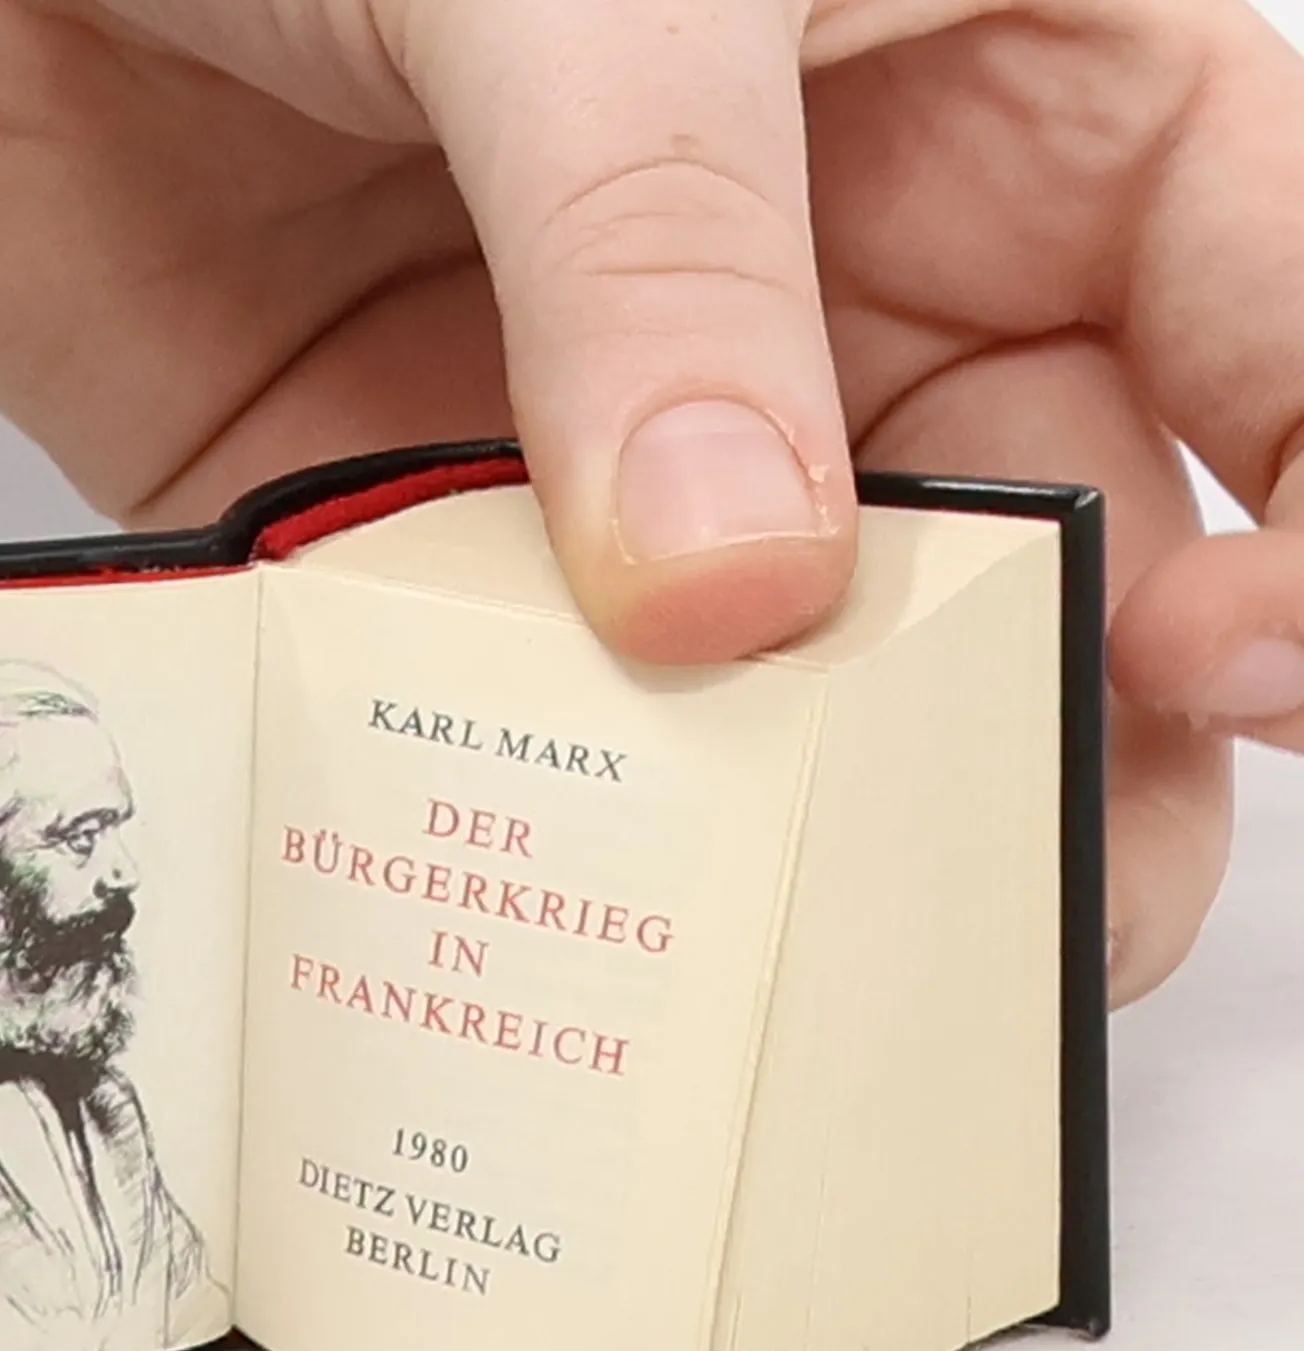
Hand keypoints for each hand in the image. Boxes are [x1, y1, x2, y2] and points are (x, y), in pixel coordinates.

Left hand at [0, 0, 1303, 999]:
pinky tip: (563, 894)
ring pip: (803, 694)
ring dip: (809, 828)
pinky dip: (559, 809)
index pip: (1280, 327)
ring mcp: (642, 444)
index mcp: (1013, 88)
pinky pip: (540, 710)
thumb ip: (665, 260)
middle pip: (1055, 584)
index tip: (1226, 666)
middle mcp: (850, 296)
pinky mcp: (439, 538)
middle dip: (1062, 759)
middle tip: (1004, 900)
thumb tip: (742, 585)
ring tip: (794, 953)